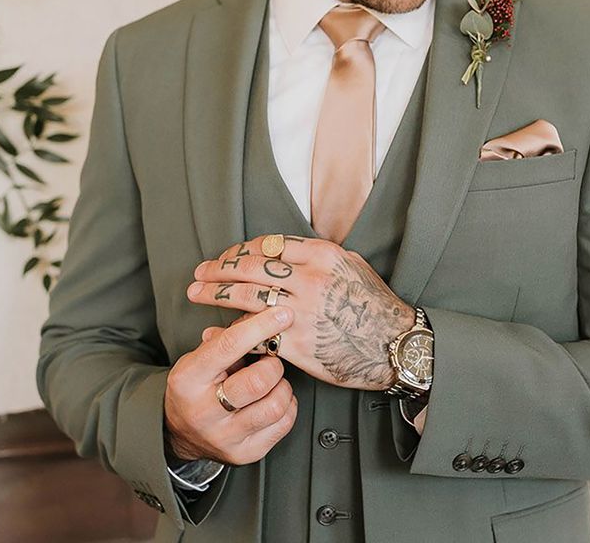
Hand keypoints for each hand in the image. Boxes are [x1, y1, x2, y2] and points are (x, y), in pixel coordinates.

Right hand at [164, 305, 298, 465]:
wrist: (176, 431)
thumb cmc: (194, 386)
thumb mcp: (198, 357)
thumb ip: (227, 338)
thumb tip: (262, 315)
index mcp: (188, 380)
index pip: (229, 346)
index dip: (260, 326)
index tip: (281, 313)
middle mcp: (204, 412)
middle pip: (258, 381)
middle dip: (273, 364)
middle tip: (270, 360)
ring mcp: (225, 437)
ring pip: (275, 406)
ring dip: (282, 387)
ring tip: (272, 382)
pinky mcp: (244, 454)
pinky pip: (283, 425)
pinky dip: (287, 406)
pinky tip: (274, 398)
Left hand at [187, 236, 415, 391]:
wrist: (393, 345)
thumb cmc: (375, 305)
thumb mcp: (353, 265)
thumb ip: (320, 256)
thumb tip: (289, 250)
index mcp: (322, 255)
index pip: (269, 244)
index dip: (242, 249)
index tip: (227, 256)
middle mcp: (309, 278)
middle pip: (251, 266)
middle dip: (219, 268)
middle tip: (199, 272)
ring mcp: (301, 311)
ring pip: (247, 295)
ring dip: (216, 293)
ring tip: (196, 292)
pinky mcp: (296, 343)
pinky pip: (255, 333)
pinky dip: (231, 331)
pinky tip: (214, 330)